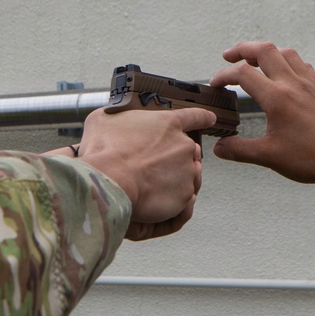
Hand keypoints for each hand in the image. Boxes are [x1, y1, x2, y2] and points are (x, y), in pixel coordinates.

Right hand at [77, 107, 214, 238]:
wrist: (108, 183)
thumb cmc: (103, 151)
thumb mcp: (103, 121)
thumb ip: (117, 117)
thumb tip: (113, 119)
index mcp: (168, 124)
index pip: (194, 116)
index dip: (203, 117)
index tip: (211, 119)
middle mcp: (184, 145)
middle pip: (188, 151)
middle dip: (174, 158)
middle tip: (151, 166)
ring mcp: (187, 170)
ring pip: (186, 175)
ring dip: (172, 179)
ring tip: (149, 184)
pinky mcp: (185, 194)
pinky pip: (182, 197)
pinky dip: (170, 199)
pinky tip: (152, 198)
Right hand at [210, 41, 314, 185]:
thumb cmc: (311, 159)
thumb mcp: (268, 157)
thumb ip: (239, 150)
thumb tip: (219, 147)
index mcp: (278, 99)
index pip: (243, 74)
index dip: (223, 75)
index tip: (215, 84)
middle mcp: (294, 84)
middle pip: (264, 50)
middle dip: (242, 48)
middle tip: (228, 56)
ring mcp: (310, 83)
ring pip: (285, 52)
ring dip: (266, 51)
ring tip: (252, 60)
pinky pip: (302, 63)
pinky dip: (286, 60)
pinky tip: (282, 72)